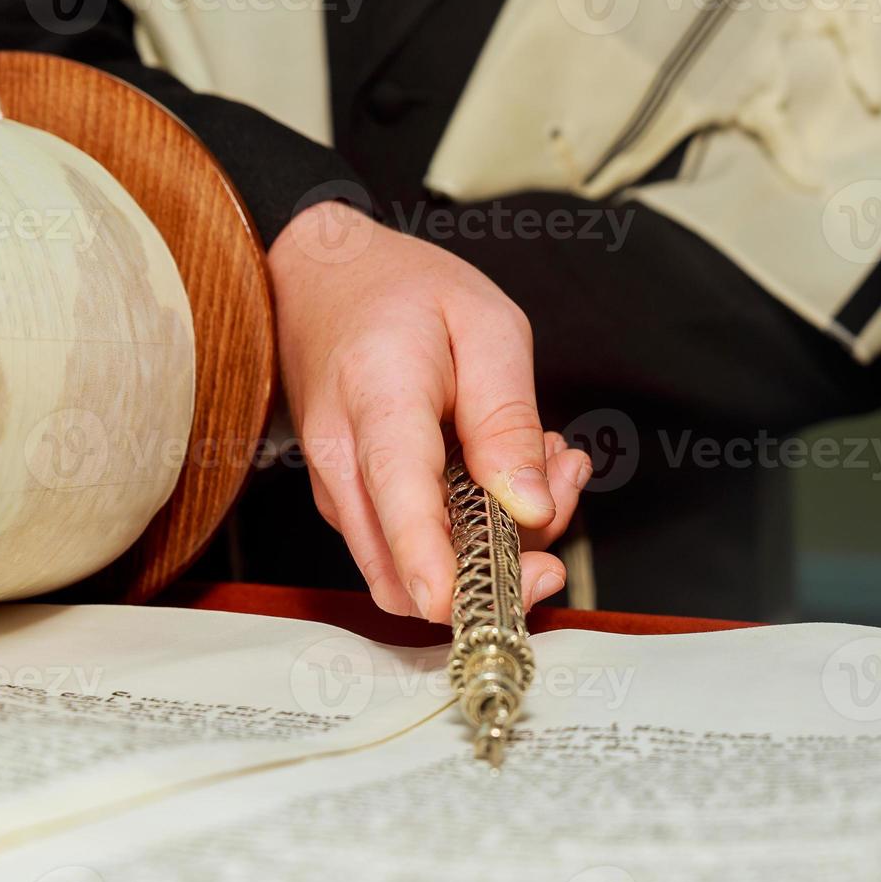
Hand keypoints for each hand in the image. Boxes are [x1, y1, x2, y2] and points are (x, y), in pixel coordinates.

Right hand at [268, 200, 592, 622]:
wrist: (320, 279)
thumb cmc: (400, 293)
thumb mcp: (485, 324)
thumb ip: (508, 419)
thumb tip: (531, 509)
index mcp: (377, 400)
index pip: (398, 500)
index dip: (433, 566)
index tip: (471, 602)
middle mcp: (343, 463)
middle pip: (406, 572)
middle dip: (500, 568)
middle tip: (560, 491)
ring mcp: (341, 494)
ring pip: (418, 570)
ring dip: (498, 541)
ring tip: (545, 459)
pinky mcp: (353, 507)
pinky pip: (415, 547)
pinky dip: (474, 528)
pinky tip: (508, 466)